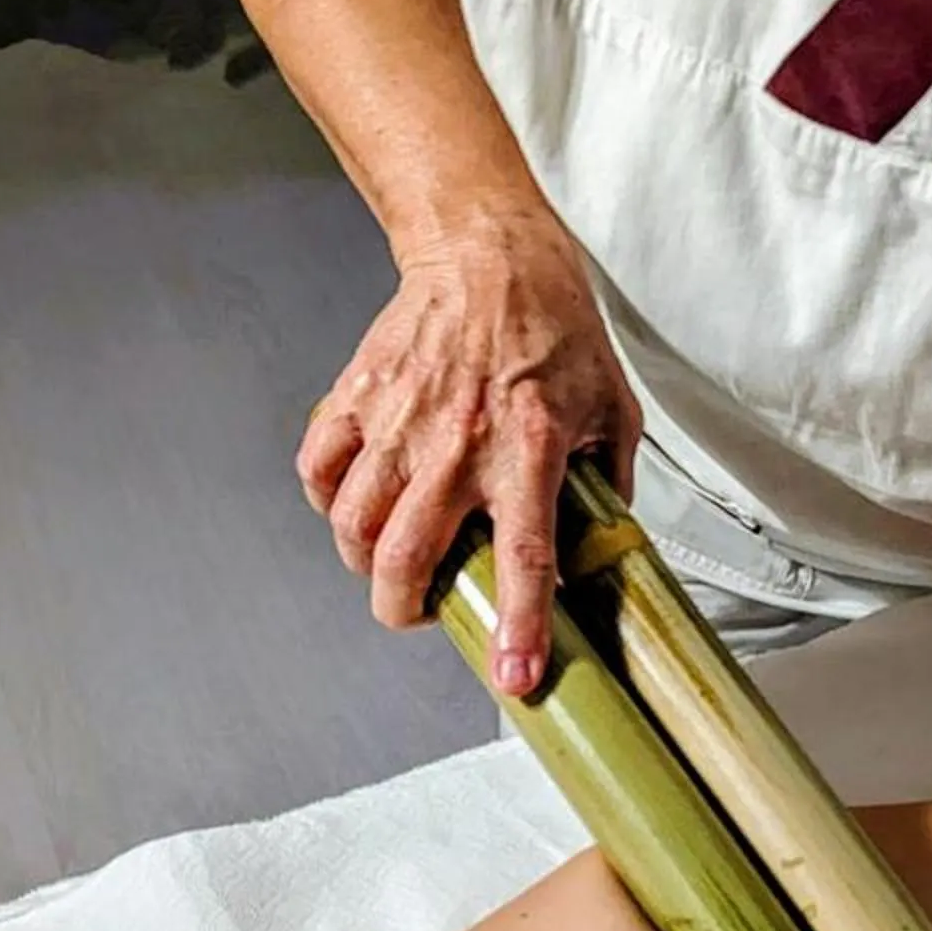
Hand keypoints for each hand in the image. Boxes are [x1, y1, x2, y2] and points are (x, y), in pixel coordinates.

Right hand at [297, 216, 641, 696]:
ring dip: (366, 563)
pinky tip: (354, 504)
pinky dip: (327, 501)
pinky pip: (319, 469)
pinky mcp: (358, 396)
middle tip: (420, 613)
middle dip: (406, 610)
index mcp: (528, 447)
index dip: (520, 627)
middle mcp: (457, 441)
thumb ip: (609, 484)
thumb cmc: (554, 325)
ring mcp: (399, 420)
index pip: (525, 557)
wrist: (489, 251)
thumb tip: (606, 548)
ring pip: (354, 526)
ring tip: (387, 562)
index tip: (515, 679)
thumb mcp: (612, 407)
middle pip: (408, 558)